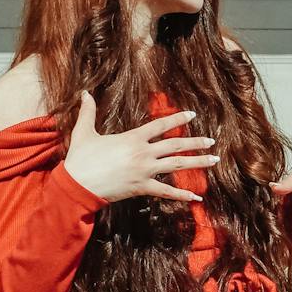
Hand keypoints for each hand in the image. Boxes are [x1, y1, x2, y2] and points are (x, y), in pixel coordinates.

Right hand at [63, 92, 213, 202]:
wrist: (77, 185)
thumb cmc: (80, 159)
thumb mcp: (84, 132)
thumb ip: (88, 112)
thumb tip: (84, 93)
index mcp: (133, 138)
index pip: (161, 125)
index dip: (178, 118)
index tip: (192, 115)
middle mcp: (143, 153)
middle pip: (176, 145)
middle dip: (196, 143)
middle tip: (211, 142)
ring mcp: (145, 171)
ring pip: (177, 165)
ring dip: (197, 162)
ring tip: (214, 160)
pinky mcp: (142, 188)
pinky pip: (167, 192)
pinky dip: (182, 195)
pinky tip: (197, 198)